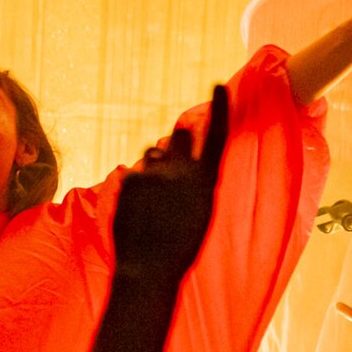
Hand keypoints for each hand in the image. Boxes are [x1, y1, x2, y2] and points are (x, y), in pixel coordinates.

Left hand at [115, 85, 229, 282]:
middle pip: (181, 135)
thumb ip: (192, 177)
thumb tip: (176, 150)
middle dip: (178, 142)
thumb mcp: (199, 209)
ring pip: (154, 153)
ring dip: (154, 165)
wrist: (150, 267)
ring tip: (155, 200)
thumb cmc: (180, 243)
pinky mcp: (131, 180)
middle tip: (172, 168)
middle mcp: (184, 172)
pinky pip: (134, 172)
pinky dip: (136, 184)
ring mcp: (155, 175)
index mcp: (208, 181)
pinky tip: (138, 209)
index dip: (220, 108)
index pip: (219, 135)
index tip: (219, 84)